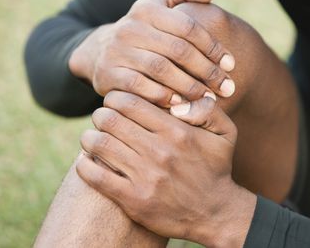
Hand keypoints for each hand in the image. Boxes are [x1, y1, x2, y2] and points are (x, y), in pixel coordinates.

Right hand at [69, 0, 235, 107]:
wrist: (102, 53)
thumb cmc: (145, 32)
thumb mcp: (160, 6)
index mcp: (147, 8)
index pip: (188, 27)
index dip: (213, 47)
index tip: (231, 65)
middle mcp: (130, 27)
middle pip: (178, 50)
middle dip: (207, 71)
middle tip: (226, 87)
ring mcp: (117, 51)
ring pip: (161, 69)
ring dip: (189, 87)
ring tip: (209, 99)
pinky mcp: (109, 75)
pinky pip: (141, 88)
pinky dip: (164, 97)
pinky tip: (182, 105)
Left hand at [76, 91, 255, 246]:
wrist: (215, 212)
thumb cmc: (216, 167)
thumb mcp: (225, 133)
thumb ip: (207, 109)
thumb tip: (177, 103)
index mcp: (177, 131)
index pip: (130, 102)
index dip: (115, 98)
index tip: (114, 102)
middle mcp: (159, 151)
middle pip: (110, 120)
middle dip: (100, 115)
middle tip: (102, 118)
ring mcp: (145, 176)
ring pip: (99, 144)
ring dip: (89, 137)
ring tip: (92, 137)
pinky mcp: (134, 199)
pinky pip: (96, 176)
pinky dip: (84, 164)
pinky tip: (86, 159)